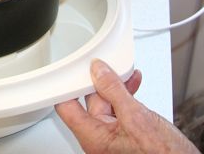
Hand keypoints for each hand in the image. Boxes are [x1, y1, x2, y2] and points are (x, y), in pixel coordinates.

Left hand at [56, 59, 199, 153]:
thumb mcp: (137, 116)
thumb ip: (114, 91)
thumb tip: (98, 71)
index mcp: (93, 137)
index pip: (66, 106)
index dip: (67, 85)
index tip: (74, 69)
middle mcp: (98, 139)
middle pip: (88, 102)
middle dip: (99, 82)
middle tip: (108, 65)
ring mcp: (112, 138)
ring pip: (106, 104)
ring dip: (116, 87)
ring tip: (126, 73)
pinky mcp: (125, 136)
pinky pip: (119, 111)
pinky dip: (126, 96)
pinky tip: (133, 85)